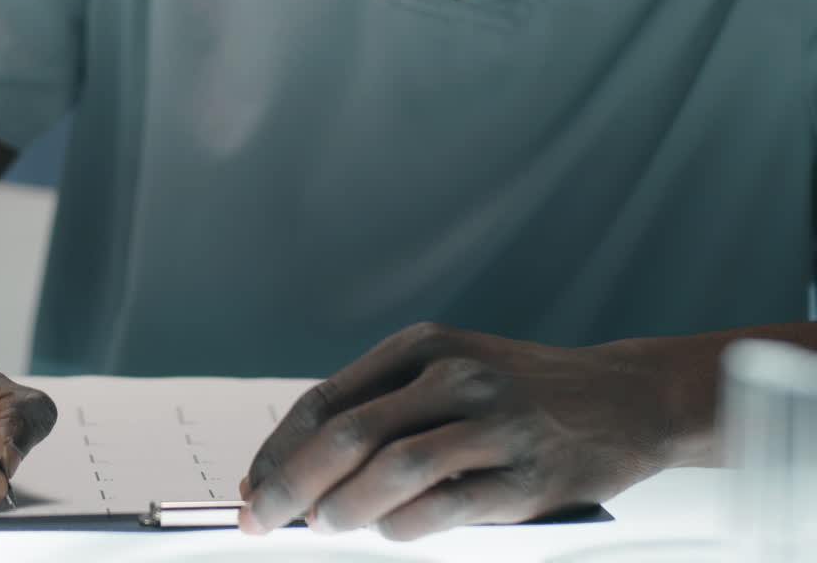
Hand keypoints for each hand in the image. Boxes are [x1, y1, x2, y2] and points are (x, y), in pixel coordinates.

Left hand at [240, 321, 676, 539]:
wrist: (625, 398)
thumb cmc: (522, 393)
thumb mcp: (449, 371)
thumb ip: (383, 410)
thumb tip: (302, 470)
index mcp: (422, 346)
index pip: (326, 401)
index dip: (279, 449)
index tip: (252, 485)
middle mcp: (454, 376)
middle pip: (347, 434)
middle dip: (291, 484)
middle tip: (262, 516)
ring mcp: (492, 424)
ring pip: (390, 470)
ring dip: (341, 507)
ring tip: (324, 526)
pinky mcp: (525, 477)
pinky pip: (444, 508)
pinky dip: (402, 527)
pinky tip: (388, 530)